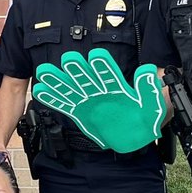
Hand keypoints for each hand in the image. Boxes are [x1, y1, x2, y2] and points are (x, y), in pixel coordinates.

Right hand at [32, 49, 164, 152]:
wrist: (134, 136)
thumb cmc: (144, 118)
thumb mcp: (152, 106)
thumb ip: (149, 90)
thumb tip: (149, 71)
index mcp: (118, 88)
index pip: (109, 75)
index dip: (103, 66)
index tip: (96, 57)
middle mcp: (100, 91)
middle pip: (86, 78)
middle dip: (78, 69)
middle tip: (69, 58)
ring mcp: (88, 101)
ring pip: (71, 89)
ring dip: (58, 81)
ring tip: (44, 70)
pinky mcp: (79, 113)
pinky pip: (64, 105)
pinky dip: (52, 98)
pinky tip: (39, 90)